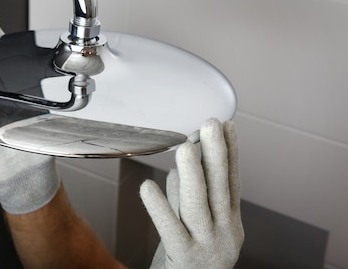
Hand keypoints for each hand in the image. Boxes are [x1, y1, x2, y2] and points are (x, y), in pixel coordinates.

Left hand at [139, 118, 243, 268]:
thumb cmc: (191, 257)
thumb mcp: (197, 224)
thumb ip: (188, 195)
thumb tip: (181, 165)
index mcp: (230, 221)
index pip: (233, 182)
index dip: (232, 152)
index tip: (228, 125)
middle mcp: (224, 233)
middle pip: (221, 190)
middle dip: (217, 154)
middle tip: (211, 124)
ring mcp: (206, 247)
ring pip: (199, 207)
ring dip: (194, 175)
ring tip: (185, 148)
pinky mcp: (184, 258)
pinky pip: (170, 230)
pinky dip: (159, 207)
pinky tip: (147, 186)